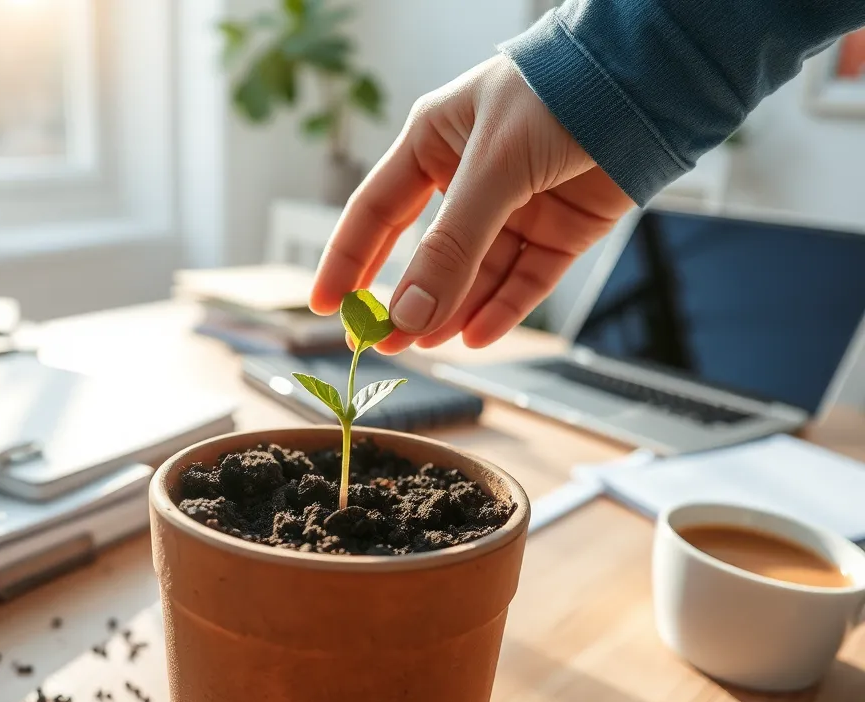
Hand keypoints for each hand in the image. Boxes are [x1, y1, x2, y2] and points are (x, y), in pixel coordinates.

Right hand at [309, 54, 634, 353]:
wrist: (646, 86)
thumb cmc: (555, 98)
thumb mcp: (490, 170)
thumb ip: (449, 247)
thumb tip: (408, 316)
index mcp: (434, 144)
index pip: (375, 211)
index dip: (348, 259)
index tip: (326, 306)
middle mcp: (470, 180)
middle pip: (427, 254)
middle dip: (406, 300)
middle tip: (382, 345)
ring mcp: (515, 209)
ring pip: (477, 274)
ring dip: (454, 311)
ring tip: (430, 345)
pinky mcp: (558, 232)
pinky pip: (523, 281)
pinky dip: (503, 309)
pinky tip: (478, 336)